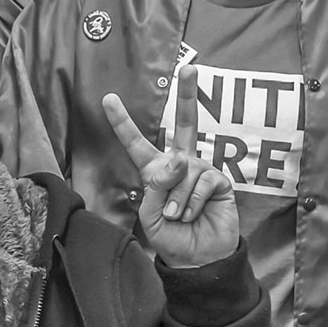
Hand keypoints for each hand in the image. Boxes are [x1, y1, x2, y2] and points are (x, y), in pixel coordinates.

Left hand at [102, 64, 237, 267]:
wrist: (197, 258)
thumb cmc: (171, 237)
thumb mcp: (152, 214)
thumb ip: (157, 186)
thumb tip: (179, 159)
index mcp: (156, 171)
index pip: (137, 143)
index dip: (122, 122)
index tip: (108, 98)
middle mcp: (181, 165)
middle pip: (186, 123)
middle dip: (188, 95)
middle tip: (189, 68)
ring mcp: (202, 170)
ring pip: (184, 170)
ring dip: (177, 199)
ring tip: (178, 217)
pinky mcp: (219, 181)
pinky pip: (201, 182)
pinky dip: (193, 203)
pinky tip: (193, 215)